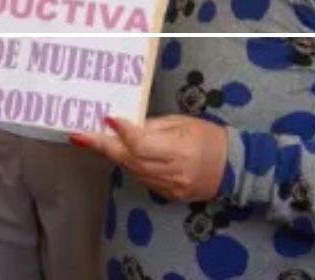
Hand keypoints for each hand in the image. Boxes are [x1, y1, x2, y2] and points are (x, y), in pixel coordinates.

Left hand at [72, 116, 226, 202]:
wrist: (234, 168)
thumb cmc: (208, 137)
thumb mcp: (182, 123)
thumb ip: (153, 126)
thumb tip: (124, 125)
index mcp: (179, 150)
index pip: (142, 144)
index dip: (123, 132)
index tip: (106, 118)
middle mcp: (173, 172)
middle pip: (130, 159)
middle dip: (103, 146)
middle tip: (80, 135)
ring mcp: (170, 187)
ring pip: (132, 170)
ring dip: (112, 155)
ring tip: (92, 140)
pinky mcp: (169, 195)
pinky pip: (142, 178)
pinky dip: (129, 165)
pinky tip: (118, 153)